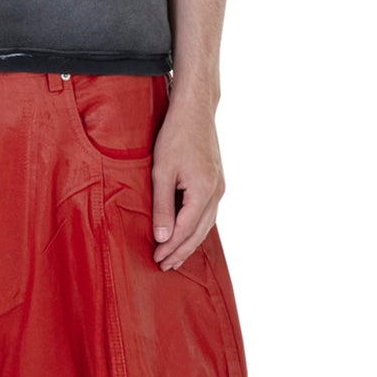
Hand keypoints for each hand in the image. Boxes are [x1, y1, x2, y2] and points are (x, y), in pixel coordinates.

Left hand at [150, 102, 224, 269]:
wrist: (195, 110)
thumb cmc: (176, 136)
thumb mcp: (162, 171)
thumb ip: (162, 206)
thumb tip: (162, 237)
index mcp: (203, 191)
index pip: (185, 230)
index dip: (170, 248)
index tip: (156, 259)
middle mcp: (216, 193)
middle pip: (199, 233)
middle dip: (181, 252)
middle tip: (164, 266)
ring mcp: (219, 187)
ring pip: (206, 225)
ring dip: (189, 243)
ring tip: (174, 257)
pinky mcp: (216, 182)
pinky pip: (208, 214)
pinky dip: (196, 228)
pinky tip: (186, 233)